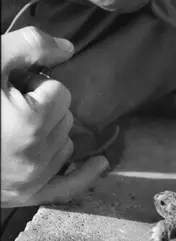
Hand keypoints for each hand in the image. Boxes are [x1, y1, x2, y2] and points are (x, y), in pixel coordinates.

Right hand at [1, 26, 108, 207]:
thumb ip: (30, 45)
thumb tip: (68, 49)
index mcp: (30, 123)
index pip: (61, 92)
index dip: (37, 86)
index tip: (13, 91)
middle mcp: (36, 156)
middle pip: (65, 118)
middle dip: (44, 108)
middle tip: (10, 109)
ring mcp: (31, 180)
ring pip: (65, 142)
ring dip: (50, 132)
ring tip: (12, 129)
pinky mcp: (25, 195)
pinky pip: (67, 187)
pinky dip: (82, 175)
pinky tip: (99, 164)